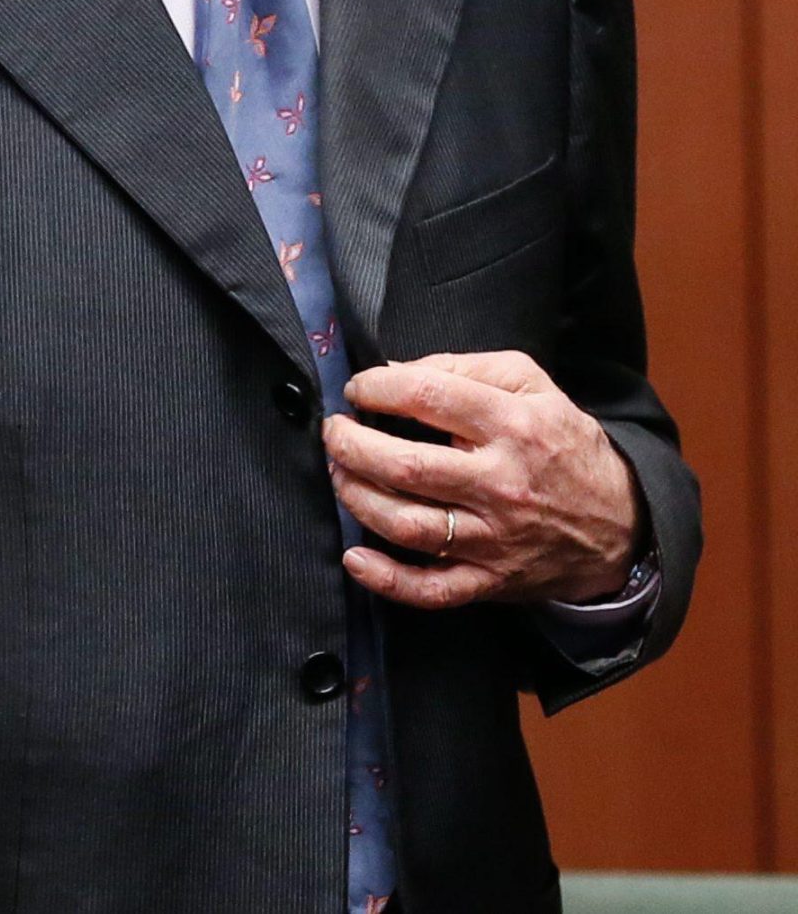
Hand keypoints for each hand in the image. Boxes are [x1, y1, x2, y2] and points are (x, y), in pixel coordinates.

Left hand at [323, 350, 641, 609]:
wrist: (622, 523)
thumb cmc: (563, 444)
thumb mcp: (532, 384)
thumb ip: (466, 367)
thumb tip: (398, 370)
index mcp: (513, 425)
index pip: (427, 396)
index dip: (377, 387)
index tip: (358, 390)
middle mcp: (501, 483)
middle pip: (406, 465)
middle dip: (351, 445)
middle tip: (334, 432)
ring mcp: (494, 538)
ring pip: (408, 525)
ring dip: (357, 498)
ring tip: (339, 474)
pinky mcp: (491, 579)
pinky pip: (432, 589)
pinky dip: (387, 579)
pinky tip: (355, 557)